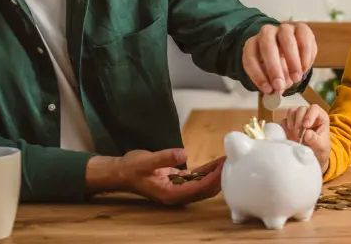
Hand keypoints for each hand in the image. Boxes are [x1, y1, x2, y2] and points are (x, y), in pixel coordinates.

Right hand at [94, 149, 225, 204]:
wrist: (120, 172)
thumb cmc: (131, 168)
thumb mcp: (146, 161)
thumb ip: (165, 158)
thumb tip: (184, 154)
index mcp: (170, 194)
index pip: (198, 189)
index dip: (213, 179)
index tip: (223, 167)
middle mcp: (176, 195)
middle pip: (204, 190)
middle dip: (218, 177)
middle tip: (230, 162)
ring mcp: (177, 190)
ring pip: (202, 186)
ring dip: (213, 175)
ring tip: (225, 161)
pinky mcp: (176, 183)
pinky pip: (195, 181)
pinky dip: (205, 173)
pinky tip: (213, 164)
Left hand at [243, 23, 316, 94]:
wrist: (293, 50)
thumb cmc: (279, 65)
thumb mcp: (273, 76)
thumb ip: (274, 83)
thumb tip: (277, 92)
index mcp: (253, 44)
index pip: (250, 57)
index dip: (257, 75)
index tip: (267, 90)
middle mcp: (267, 32)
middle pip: (267, 45)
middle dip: (273, 68)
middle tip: (280, 85)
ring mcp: (284, 28)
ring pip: (287, 40)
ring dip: (292, 61)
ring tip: (296, 78)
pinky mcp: (302, 28)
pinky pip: (304, 40)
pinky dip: (305, 56)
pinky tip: (304, 68)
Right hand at [279, 105, 330, 172]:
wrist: (314, 156)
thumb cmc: (320, 149)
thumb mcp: (321, 146)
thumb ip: (315, 140)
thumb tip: (307, 133)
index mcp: (320, 116)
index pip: (314, 108)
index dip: (309, 115)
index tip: (306, 126)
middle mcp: (309, 114)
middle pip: (301, 109)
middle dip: (298, 122)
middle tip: (300, 135)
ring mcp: (298, 118)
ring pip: (291, 112)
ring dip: (291, 124)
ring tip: (295, 136)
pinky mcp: (289, 124)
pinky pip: (284, 121)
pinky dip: (285, 128)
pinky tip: (289, 136)